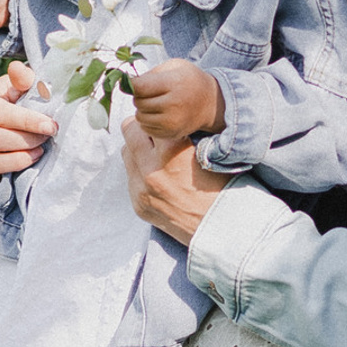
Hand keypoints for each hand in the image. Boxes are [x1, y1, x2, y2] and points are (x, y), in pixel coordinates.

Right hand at [0, 61, 57, 197]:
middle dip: (24, 140)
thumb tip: (17, 70)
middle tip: (48, 137)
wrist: (32, 111)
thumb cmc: (30, 95)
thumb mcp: (29, 83)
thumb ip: (24, 78)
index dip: (25, 121)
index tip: (51, 125)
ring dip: (14, 161)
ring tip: (37, 154)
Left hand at [121, 119, 231, 245]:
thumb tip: (167, 119)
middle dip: (142, 129)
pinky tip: (159, 178)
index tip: (163, 120)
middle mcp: (152, 169)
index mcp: (172, 151)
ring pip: (126, 153)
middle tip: (155, 133)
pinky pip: (131, 177)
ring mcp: (141, 189)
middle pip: (130, 131)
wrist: (220, 227)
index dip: (158, 118)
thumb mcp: (207, 152)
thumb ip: (182, 135)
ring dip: (138, 150)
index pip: (149, 120)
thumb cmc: (221, 188)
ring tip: (157, 156)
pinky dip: (141, 173)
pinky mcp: (138, 205)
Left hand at [128, 59, 225, 140]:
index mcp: (174, 84)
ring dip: (143, 109)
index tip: (133, 82)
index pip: (138, 87)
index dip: (131, 84)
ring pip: (139, 117)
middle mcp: (173, 105)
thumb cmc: (188, 79)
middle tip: (150, 91)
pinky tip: (160, 113)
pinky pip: (146, 128)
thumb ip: (150, 73)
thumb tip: (126, 83)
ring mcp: (172, 123)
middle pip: (138, 102)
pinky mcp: (171, 134)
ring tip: (156, 102)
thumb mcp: (173, 66)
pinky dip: (148, 121)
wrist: (211, 103)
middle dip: (139, 96)